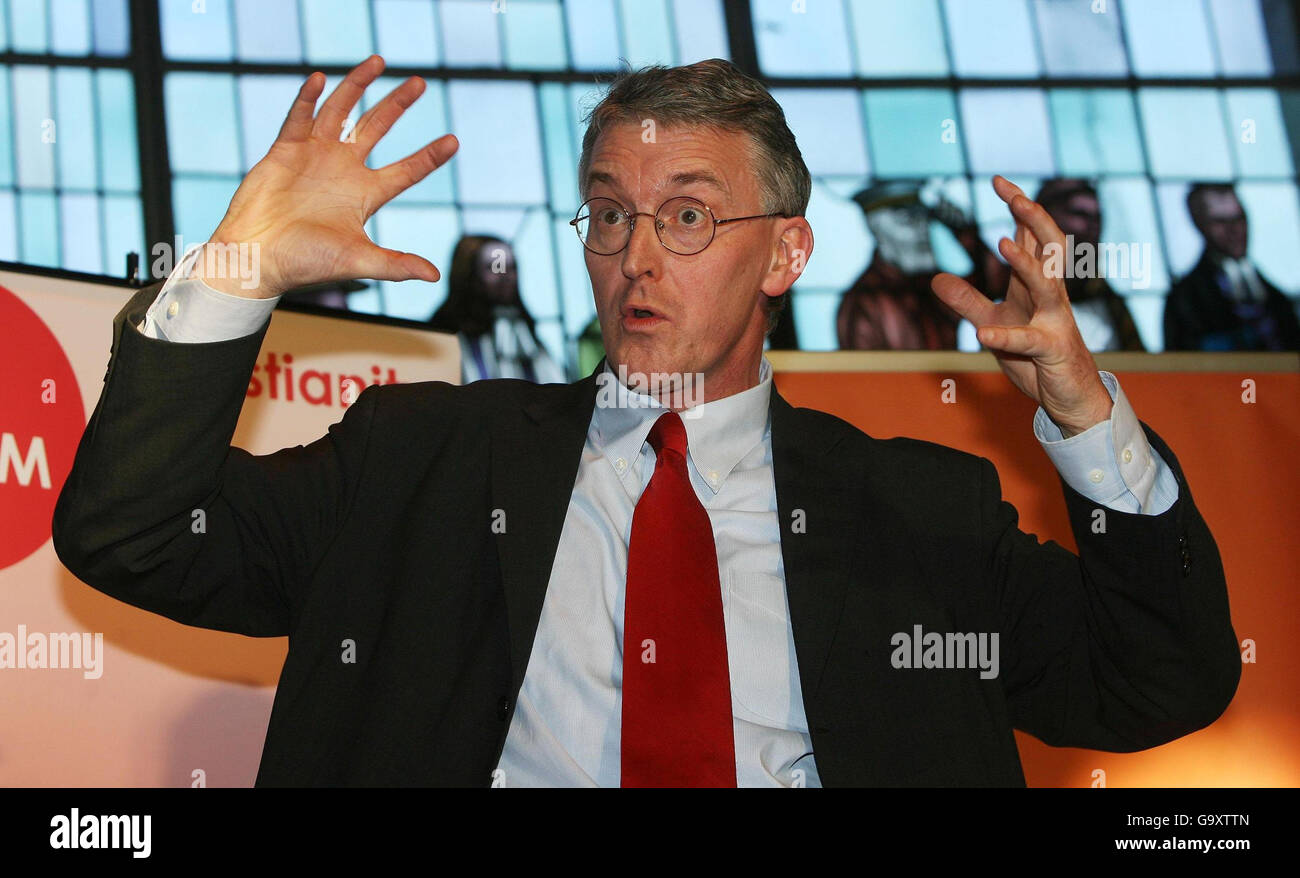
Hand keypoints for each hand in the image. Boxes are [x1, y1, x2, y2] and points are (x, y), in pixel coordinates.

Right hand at [193, 55, 458, 298]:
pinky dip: (308, 98)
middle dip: (397, 105)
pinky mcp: (284, 150)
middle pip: (377, 128)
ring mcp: (314, 156)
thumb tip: (435, 277)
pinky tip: (320, 78)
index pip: (406, 171)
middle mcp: (343, 170)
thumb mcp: (358, 261)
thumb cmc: (306, 263)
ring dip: (357, 86)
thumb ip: (396, 264)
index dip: (429, 156)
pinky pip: (298, 117)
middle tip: (420, 82)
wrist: (257, 258)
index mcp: (365, 195)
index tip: (454, 141)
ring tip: (377, 61)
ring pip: (339, 111)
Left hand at [930, 175, 1112, 437]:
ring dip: (1025, 264)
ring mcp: (1055, 321)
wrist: (1069, 396)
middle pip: (1049, 247)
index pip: (1030, 237)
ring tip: (1001, 243)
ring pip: (1047, 285)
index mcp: (1034, 285)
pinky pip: (1029, 341)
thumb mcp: (993, 323)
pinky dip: (1006, 335)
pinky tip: (983, 332)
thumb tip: (936, 278)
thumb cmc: (1035, 356)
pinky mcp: (1052, 351)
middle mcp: (1050, 296)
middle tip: (1015, 196)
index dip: (1019, 207)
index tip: (998, 180)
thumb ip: (966, 301)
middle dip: (1033, 219)